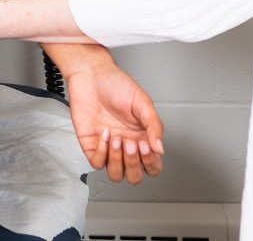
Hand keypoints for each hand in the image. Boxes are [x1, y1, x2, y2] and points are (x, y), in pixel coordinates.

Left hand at [64, 59, 163, 183]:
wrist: (91, 75)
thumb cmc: (117, 85)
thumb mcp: (142, 102)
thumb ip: (154, 126)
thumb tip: (160, 149)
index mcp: (142, 138)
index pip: (152, 166)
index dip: (151, 163)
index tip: (146, 146)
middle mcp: (126, 146)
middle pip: (134, 176)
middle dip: (133, 164)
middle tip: (131, 143)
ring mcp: (108, 148)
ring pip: (116, 175)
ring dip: (117, 161)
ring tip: (117, 139)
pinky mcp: (91, 146)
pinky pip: (97, 163)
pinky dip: (102, 152)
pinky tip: (104, 134)